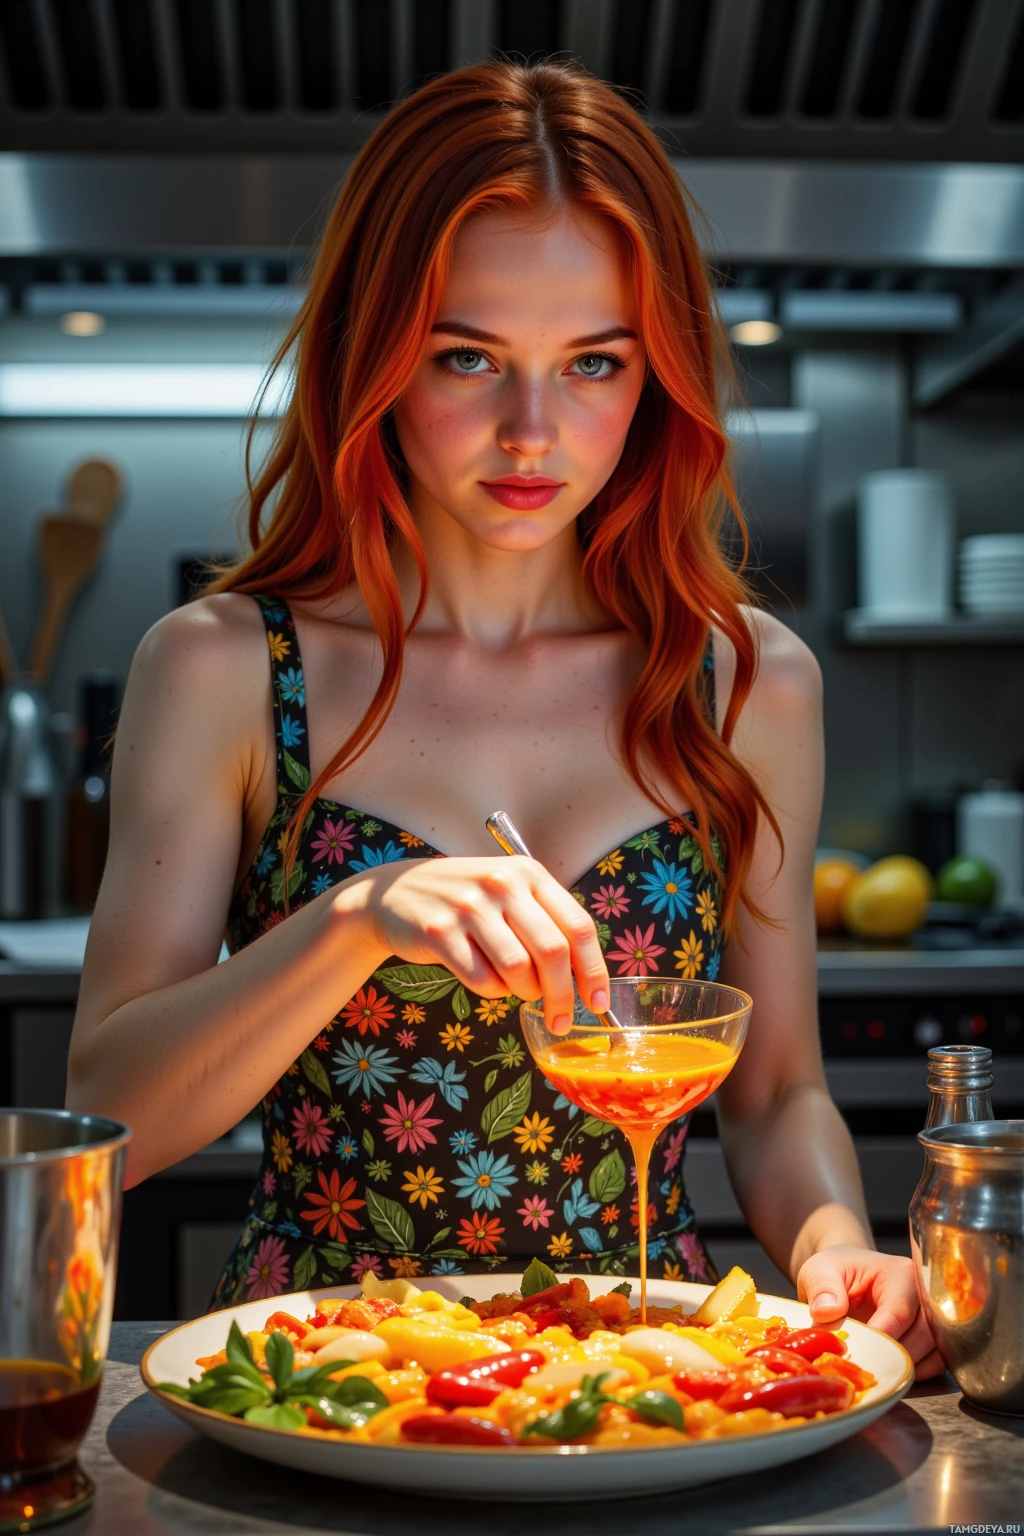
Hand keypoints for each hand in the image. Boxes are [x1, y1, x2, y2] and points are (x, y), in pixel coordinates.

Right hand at [351, 854, 609, 1034]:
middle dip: (562, 996)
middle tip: (559, 1020)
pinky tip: (484, 979)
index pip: (578, 926)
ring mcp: (468, 906)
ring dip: (523, 992)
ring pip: (518, 969)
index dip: (593, 970)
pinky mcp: (439, 932)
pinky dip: (491, 991)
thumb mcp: (507, 893)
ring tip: (515, 988)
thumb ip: (544, 922)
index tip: (597, 1002)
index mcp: (528, 873)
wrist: (392, 893)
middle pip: (552, 952)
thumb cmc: (464, 901)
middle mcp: (502, 884)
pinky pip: (482, 979)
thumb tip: (585, 978)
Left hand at [796, 1244, 945, 1379]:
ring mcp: (933, 1317)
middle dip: (893, 1356)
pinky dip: (917, 1372)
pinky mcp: (933, 1337)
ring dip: (906, 1367)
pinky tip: (891, 1371)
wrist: (848, 1276)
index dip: (881, 1338)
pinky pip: (937, 1362)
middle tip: (865, 1368)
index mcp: (901, 1273)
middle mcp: (924, 1294)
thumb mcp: (820, 1269)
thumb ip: (822, 1287)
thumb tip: (827, 1312)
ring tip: (875, 1369)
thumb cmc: (838, 1271)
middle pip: (923, 1335)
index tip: (861, 1354)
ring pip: (934, 1351)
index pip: (899, 1312)